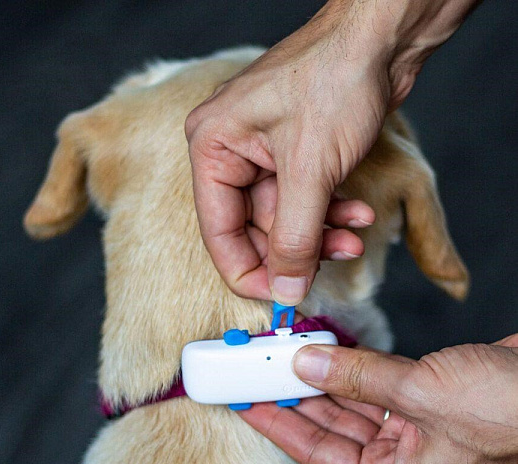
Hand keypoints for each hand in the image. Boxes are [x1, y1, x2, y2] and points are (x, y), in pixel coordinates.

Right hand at [186, 0, 476, 303]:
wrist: (382, 37)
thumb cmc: (336, 77)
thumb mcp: (310, 170)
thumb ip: (294, 238)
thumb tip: (286, 289)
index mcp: (213, 147)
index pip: (219, 231)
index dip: (249, 271)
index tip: (281, 296)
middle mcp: (231, 151)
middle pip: (253, 228)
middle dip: (297, 249)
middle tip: (330, 262)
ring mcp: (262, 152)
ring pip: (283, 217)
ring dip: (320, 234)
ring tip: (353, 238)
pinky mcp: (292, 153)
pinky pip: (303, 200)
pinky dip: (329, 213)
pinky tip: (358, 215)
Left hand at [239, 334, 517, 463]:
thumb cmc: (508, 410)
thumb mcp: (421, 393)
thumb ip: (359, 377)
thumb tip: (306, 364)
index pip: (317, 452)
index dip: (278, 424)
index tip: (248, 403)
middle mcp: (400, 456)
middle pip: (329, 426)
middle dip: (295, 397)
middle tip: (260, 373)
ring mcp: (411, 426)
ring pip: (349, 401)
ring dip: (320, 377)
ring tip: (285, 356)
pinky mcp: (421, 396)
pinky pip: (372, 382)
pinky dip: (350, 366)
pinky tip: (326, 350)